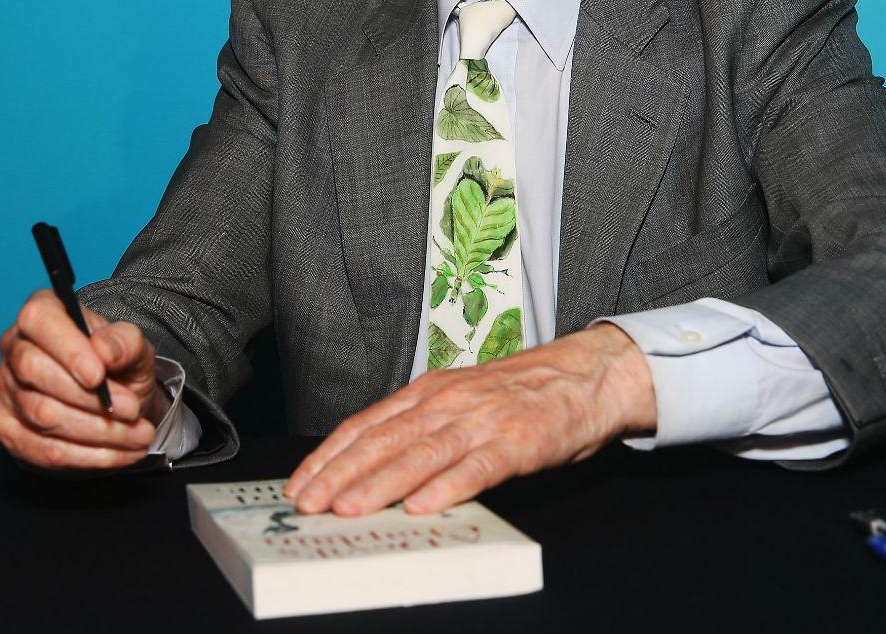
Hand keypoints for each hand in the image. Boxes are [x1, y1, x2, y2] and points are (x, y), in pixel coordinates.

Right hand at [0, 288, 170, 469]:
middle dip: (88, 398)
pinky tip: (118, 453)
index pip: (39, 320)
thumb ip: (125, 342)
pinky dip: (86, 456)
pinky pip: (41, 449)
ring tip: (138, 435)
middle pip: (34, 371)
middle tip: (132, 410)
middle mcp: (15, 347)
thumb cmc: (118, 366)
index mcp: (43, 313)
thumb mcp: (134, 349)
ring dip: (96, 432)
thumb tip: (104, 350)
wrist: (117, 403)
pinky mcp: (6, 428)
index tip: (99, 376)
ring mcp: (4, 389)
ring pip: (42, 415)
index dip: (67, 349)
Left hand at [284, 323, 655, 515]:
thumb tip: (369, 467)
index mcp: (430, 391)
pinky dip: (449, 486)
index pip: (367, 423)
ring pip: (423, 454)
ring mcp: (484, 420)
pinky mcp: (519, 440)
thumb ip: (421, 427)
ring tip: (350, 509)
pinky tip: (424, 506)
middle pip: (386, 440)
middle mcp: (450, 402)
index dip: (330, 455)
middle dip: (342, 474)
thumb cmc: (522, 394)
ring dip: (382, 484)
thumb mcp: (461, 400)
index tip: (300, 484)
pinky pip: (479, 466)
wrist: (585, 375)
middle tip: (308, 503)